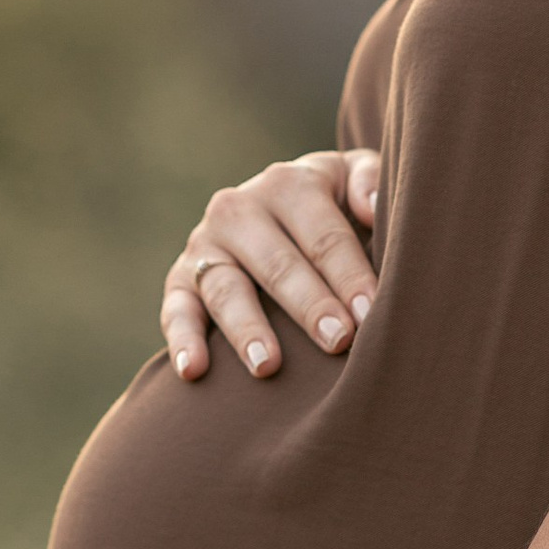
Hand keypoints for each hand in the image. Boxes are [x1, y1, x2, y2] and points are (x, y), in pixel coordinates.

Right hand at [163, 149, 382, 381]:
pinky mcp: (180, 279)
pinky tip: (192, 371)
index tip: (369, 314)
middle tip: (338, 340)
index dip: (349, 275)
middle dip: (309, 305)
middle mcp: (238, 209)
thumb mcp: (352, 177)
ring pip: (226, 290)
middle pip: (278, 264)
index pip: (323, 236)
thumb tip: (372, 206)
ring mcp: (204, 245)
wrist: (277, 213)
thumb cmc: (331, 204)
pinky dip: (182, 340)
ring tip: (268, 366)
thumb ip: (370, 180)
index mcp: (287, 185)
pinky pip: (176, 310)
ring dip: (247, 329)